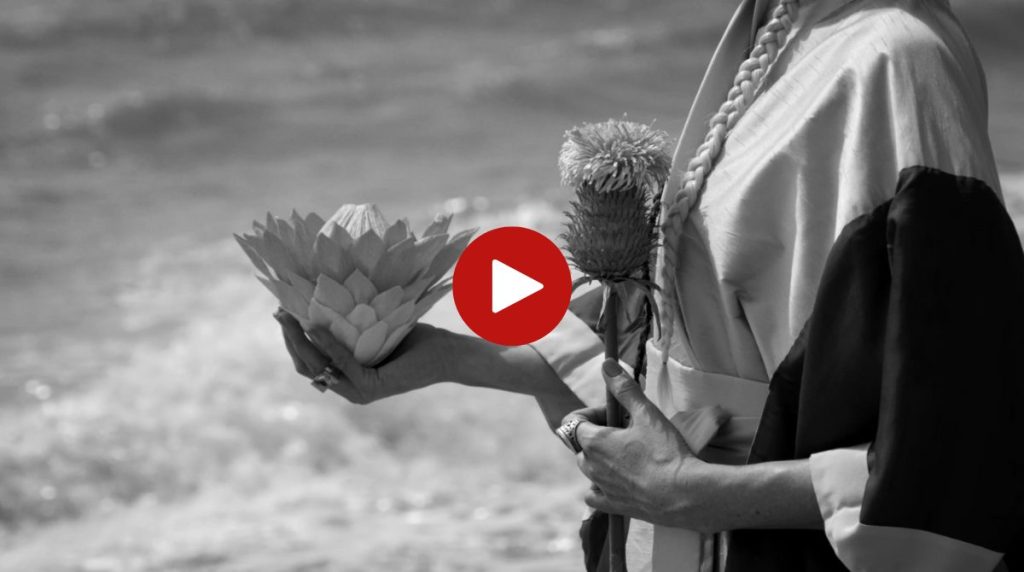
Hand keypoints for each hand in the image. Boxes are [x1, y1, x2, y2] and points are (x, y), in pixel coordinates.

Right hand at [275, 309, 452, 403]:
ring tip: (288, 316)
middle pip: (306, 366)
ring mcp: (359, 392)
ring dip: (300, 340)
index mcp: (346, 377)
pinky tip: (316, 327)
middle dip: (289, 338)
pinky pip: (343, 364)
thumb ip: (347, 322)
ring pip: (318, 367)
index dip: (291, 338)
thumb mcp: (371, 327)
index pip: (307, 361)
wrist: (445, 352)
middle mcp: (349, 389)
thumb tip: (318, 296)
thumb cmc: (413, 337)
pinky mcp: (372, 388)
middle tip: (278, 312)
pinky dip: (328, 345)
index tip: (282, 311)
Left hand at [566, 359, 720, 531]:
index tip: (614, 414)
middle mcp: (590, 466)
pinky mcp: (612, 506)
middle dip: (599, 434)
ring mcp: (600, 488)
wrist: (685, 495)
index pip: (574, 421)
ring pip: (589, 468)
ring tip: (630, 454)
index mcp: (594, 442)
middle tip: (628, 431)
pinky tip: (619, 481)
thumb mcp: (646, 414)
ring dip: (602, 458)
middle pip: (582, 444)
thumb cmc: (666, 453)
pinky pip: (594, 495)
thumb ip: (624, 389)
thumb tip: (607, 365)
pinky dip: (601, 487)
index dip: (593, 413)